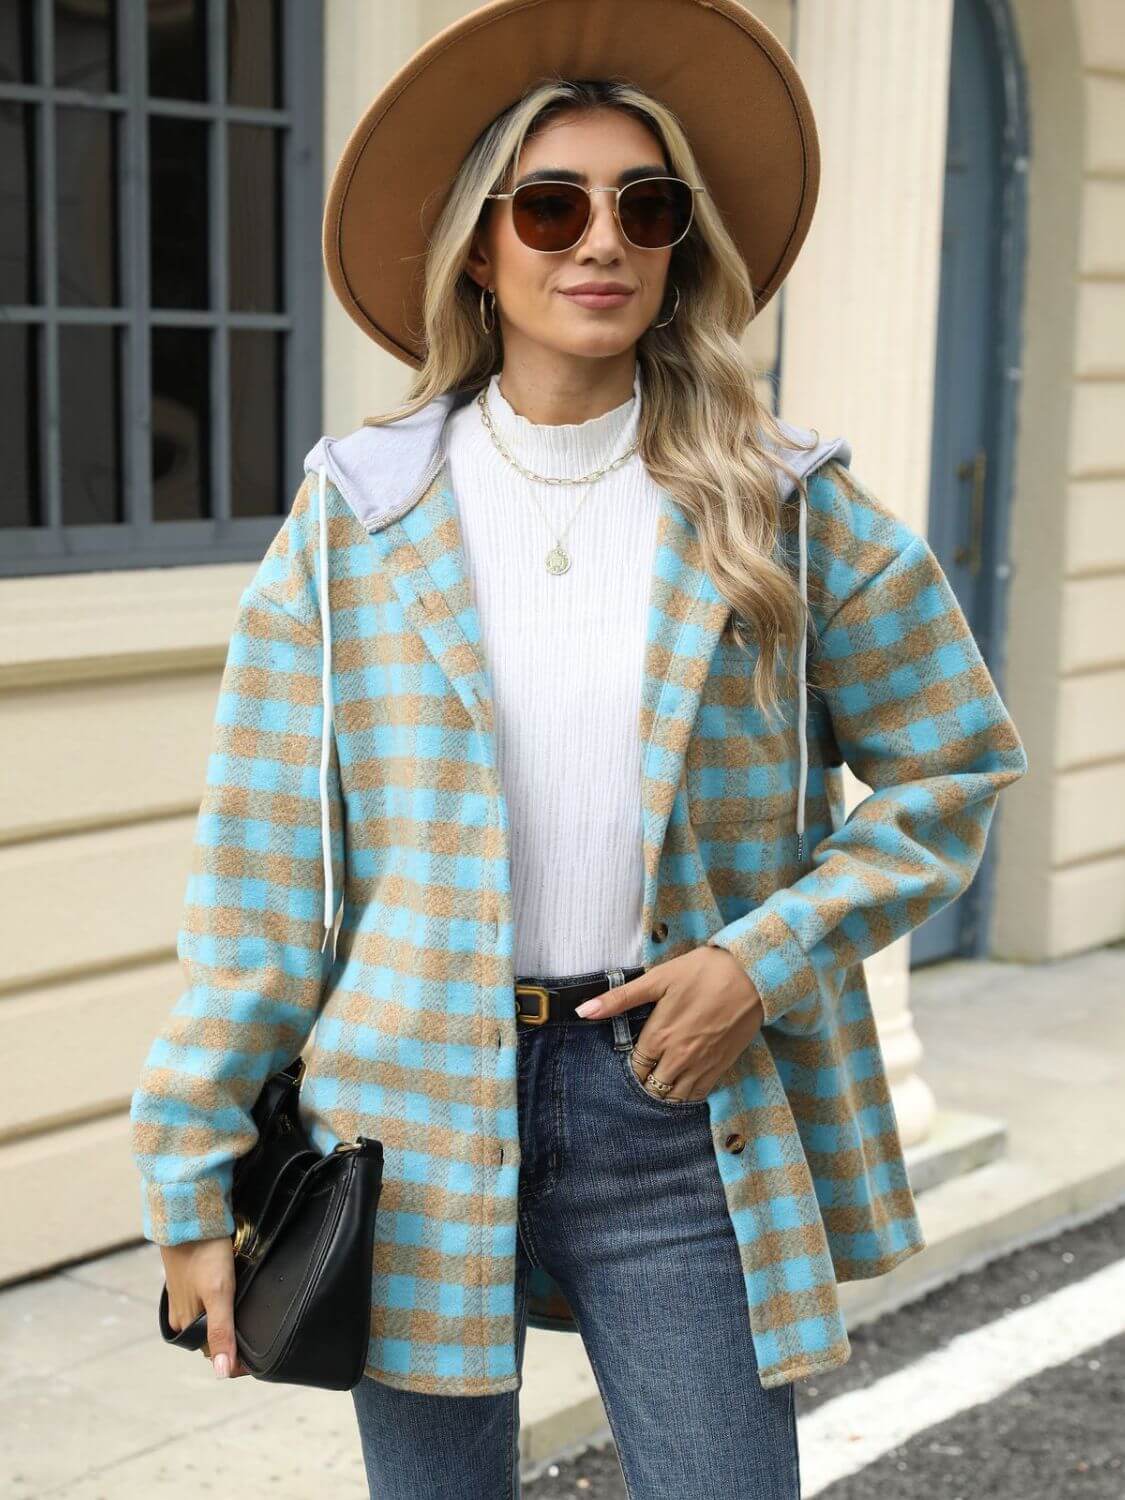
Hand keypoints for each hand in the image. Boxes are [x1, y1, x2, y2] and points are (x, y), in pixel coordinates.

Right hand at [161, 1237, 248, 1377]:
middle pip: (211, 1339)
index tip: (258, 1359)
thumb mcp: (218, 1294)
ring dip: (226, 1325)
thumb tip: (222, 1373)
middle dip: (232, 1344)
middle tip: (259, 1337)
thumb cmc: (205, 1255)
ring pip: (207, 1322)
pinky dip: (218, 1308)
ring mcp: (184, 1300)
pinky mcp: (187, 1283)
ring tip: (249, 1320)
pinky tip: (231, 1299)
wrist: (189, 1218)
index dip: (236, 1360)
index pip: (216, 1354)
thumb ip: (220, 1331)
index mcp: (187, 1326)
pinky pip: (204, 1304)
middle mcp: (183, 1317)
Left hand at [575, 945, 763, 1101]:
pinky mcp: (721, 1067)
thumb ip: (619, 998)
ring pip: (674, 1097)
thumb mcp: (657, 979)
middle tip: (644, 1072)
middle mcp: (678, 1058)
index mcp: (659, 1036)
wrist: (752, 975)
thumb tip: (582, 1010)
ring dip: (664, 1092)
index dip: (631, 1066)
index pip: (635, 1068)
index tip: (633, 1059)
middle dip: (644, 1082)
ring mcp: (701, 1066)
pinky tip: (682, 1085)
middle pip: (651, 1088)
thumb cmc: (702, 972)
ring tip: (660, 1081)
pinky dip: (687, 1095)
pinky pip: (698, 1095)